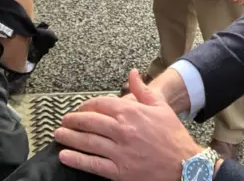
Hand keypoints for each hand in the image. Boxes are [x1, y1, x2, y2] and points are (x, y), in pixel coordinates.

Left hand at [55, 69, 201, 180]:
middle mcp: (122, 130)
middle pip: (90, 122)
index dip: (86, 105)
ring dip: (70, 137)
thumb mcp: (160, 106)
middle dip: (74, 120)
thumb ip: (142, 89)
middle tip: (64, 120)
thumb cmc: (172, 135)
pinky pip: (93, 164)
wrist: (184, 165)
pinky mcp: (119, 171)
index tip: (79, 107)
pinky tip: (65, 155)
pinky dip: (77, 160)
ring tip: (59, 134)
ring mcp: (119, 152)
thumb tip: (132, 73)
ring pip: (88, 142)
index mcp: (131, 112)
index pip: (101, 104)